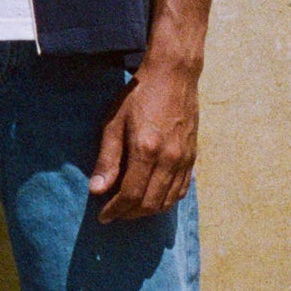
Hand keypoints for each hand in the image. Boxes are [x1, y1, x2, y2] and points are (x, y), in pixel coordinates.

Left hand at [88, 53, 198, 223]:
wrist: (174, 75)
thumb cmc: (139, 95)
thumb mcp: (114, 122)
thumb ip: (107, 159)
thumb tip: (97, 190)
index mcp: (146, 149)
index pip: (131, 194)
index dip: (116, 210)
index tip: (103, 216)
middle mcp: (169, 158)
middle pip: (150, 203)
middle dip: (129, 214)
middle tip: (114, 214)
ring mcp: (184, 159)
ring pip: (167, 201)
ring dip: (147, 211)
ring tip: (130, 209)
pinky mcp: (192, 157)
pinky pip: (181, 190)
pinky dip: (165, 201)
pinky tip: (152, 198)